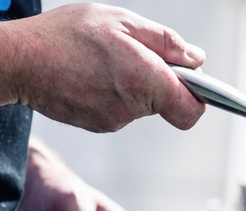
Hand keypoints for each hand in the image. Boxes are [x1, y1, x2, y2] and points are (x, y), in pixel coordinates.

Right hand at [0, 2, 205, 131]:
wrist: (17, 60)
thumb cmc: (66, 34)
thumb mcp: (121, 21)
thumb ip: (166, 42)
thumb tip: (197, 60)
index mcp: (146, 82)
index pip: (192, 110)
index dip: (198, 96)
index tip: (190, 80)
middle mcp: (133, 108)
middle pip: (167, 104)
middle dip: (160, 82)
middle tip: (135, 54)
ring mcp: (115, 121)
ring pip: (142, 105)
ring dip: (134, 85)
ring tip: (105, 60)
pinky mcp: (99, 125)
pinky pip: (120, 110)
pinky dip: (114, 93)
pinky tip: (92, 74)